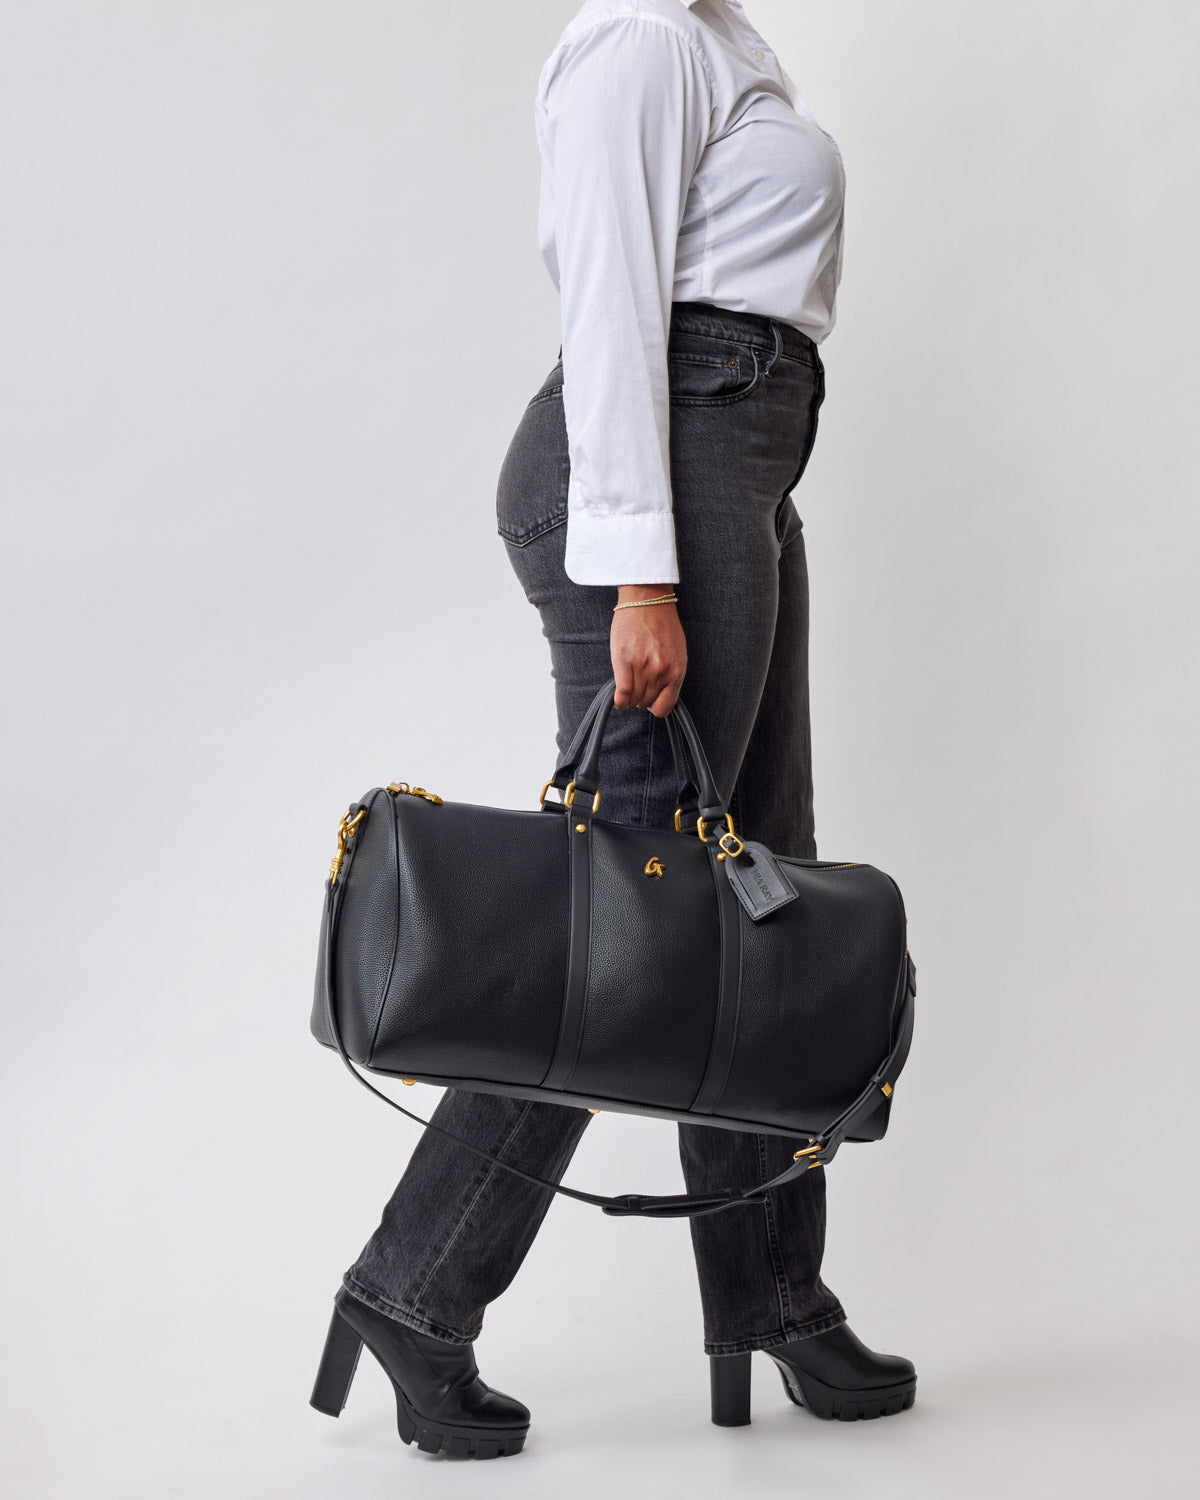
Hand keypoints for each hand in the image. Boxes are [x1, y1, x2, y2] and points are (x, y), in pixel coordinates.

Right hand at [610, 584, 686, 716]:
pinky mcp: (624, 660)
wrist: (647, 600)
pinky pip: (622, 692)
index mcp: (677, 671)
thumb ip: (671, 674)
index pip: (665, 706)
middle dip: (641, 699)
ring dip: (630, 697)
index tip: (650, 701)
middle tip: (638, 687)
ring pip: (634, 699)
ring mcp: (642, 667)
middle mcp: (661, 671)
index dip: (656, 707)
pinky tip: (618, 697)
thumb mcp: (677, 652)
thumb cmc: (662, 623)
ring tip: (629, 685)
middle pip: (647, 702)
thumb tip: (660, 694)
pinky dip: (619, 699)